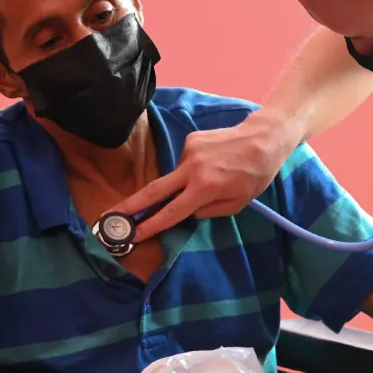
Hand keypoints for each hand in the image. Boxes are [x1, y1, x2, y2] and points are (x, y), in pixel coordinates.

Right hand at [111, 109, 298, 242]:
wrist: (264, 138)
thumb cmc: (255, 175)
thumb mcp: (237, 203)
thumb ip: (208, 211)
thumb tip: (185, 212)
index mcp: (204, 188)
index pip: (171, 211)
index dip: (150, 225)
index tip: (131, 234)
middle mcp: (191, 169)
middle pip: (154, 191)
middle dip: (131, 206)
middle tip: (109, 216)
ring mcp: (188, 151)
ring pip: (176, 177)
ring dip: (184, 184)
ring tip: (215, 178)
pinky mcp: (190, 140)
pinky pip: (186, 163)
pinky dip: (193, 170)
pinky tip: (214, 164)